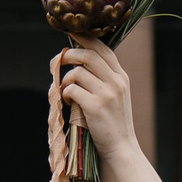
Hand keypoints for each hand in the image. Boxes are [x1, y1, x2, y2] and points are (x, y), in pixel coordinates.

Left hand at [59, 42, 137, 164]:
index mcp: (122, 77)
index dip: (85, 38)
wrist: (122, 148)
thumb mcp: (116, 96)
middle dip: (69, 55)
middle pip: (88, 55)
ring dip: (65, 79)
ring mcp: (107, 94)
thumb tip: (78, 63)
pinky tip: (67, 101)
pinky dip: (65, 93)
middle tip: (59, 62)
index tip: (71, 33)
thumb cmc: (114, 123)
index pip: (103, 48)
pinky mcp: (95, 106)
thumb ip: (103, 79)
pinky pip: (72, 89)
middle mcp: (116, 82)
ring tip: (65, 91)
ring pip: (77, 72)